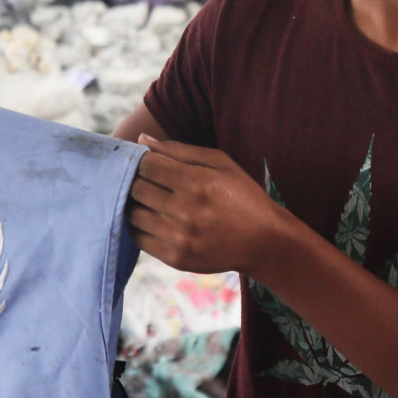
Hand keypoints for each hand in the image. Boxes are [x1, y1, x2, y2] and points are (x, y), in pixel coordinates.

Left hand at [129, 136, 298, 274]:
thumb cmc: (243, 195)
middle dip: (138, 181)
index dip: (142, 161)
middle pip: (137, 189)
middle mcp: (186, 211)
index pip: (147, 165)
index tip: (149, 163)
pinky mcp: (176, 258)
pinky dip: (140, 227)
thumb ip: (179, 149)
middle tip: (150, 181)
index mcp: (198, 182)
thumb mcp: (220, 163)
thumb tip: (141, 138)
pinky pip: (139, 239)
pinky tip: (154, 220)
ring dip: (137, 204)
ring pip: (133, 214)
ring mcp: (179, 238)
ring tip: (151, 201)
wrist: (264, 242)